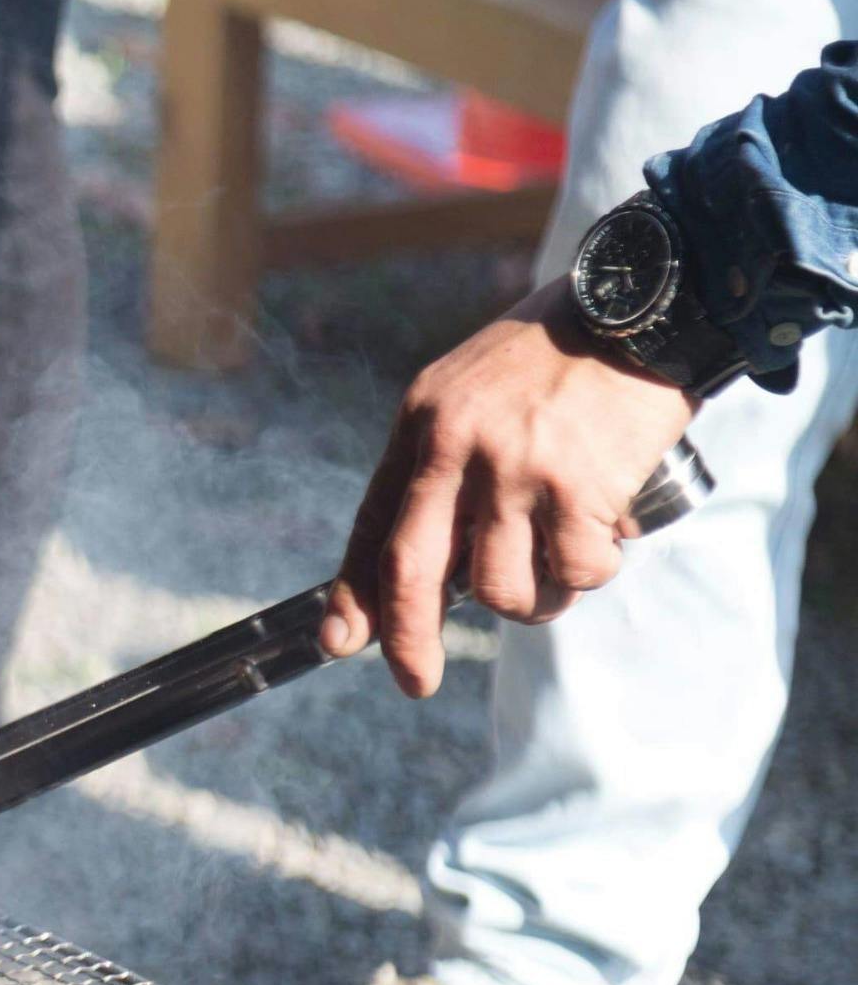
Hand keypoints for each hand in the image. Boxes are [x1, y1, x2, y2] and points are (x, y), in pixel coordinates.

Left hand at [319, 277, 695, 696]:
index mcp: (422, 424)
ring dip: (534, 599)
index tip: (342, 641)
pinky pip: (575, 570)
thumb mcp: (470, 392)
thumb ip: (443, 467)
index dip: (356, 593)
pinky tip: (606, 534)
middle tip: (415, 682)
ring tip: (560, 566)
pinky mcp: (576, 485)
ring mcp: (516, 468)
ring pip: (503, 587)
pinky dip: (592, 571)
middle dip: (408, 639)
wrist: (641, 303)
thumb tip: (428, 565)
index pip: (374, 525)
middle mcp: (457, 447)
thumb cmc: (556, 356)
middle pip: (413, 571)